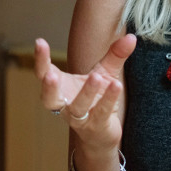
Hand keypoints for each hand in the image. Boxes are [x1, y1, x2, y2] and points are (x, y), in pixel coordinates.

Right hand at [34, 34, 136, 150]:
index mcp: (61, 87)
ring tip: (96, 77)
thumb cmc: (97, 99)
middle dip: (49, 87)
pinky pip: (100, 113)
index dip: (40, 59)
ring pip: (77, 107)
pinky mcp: (95, 126)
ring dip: (86, 92)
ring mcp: (78, 118)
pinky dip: (108, 99)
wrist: (103, 133)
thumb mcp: (106, 73)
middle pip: (49, 98)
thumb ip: (115, 54)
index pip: (44, 72)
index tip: (39, 42)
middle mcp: (64, 104)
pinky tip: (116, 85)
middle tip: (50, 75)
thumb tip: (131, 37)